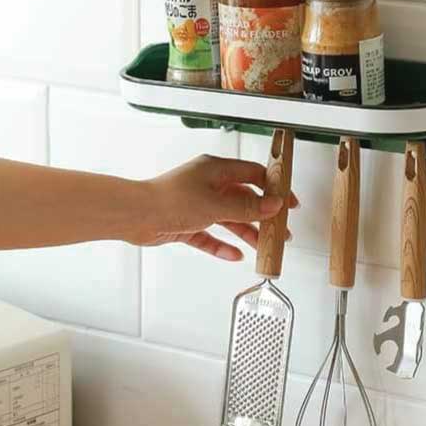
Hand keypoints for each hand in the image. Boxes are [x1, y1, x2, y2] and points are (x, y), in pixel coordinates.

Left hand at [127, 154, 298, 260]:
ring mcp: (196, 205)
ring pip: (228, 219)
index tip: (288, 203)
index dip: (273, 188)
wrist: (136, 215)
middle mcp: (207, 185)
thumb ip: (247, 207)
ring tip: (263, 247)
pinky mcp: (185, 223)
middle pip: (243, 199)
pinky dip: (221, 245)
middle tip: (279, 231)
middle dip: (262, 216)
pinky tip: (234, 255)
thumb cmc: (170, 200)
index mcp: (215, 170)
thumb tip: (272, 204)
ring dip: (246, 232)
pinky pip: (209, 235)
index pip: (253, 175)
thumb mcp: (217, 204)